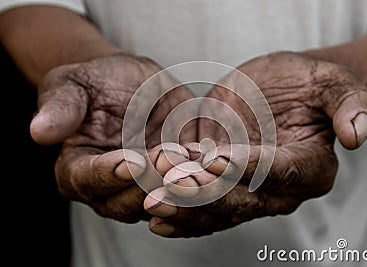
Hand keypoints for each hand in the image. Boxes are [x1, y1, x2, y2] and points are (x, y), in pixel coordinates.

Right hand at [30, 54, 195, 222]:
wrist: (131, 82)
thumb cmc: (97, 81)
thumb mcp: (74, 83)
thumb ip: (60, 107)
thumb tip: (39, 132)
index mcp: (76, 169)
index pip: (87, 180)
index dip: (109, 174)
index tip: (131, 162)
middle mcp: (109, 189)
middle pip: (126, 200)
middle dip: (150, 182)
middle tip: (171, 159)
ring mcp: (144, 188)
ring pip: (161, 200)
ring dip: (179, 186)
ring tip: (195, 162)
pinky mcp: (172, 181)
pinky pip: (187, 188)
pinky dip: (200, 179)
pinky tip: (213, 162)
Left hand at [144, 51, 366, 236]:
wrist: (275, 90)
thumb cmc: (304, 84)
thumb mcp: (331, 83)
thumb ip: (351, 105)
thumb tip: (356, 135)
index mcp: (311, 168)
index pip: (281, 174)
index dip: (251, 168)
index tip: (217, 157)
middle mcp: (280, 190)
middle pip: (244, 200)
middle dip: (206, 193)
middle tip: (170, 184)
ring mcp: (249, 193)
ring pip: (218, 210)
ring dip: (185, 207)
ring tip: (154, 200)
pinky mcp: (224, 189)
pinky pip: (203, 210)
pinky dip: (180, 214)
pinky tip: (154, 214)